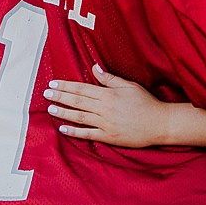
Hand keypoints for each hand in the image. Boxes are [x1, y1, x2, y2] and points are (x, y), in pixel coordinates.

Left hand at [46, 64, 177, 146]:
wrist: (160, 124)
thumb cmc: (146, 103)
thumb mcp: (129, 86)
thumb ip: (109, 78)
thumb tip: (94, 67)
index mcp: (109, 94)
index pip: (82, 88)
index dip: (66, 86)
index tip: (53, 83)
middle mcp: (105, 108)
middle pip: (77, 101)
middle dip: (60, 96)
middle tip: (45, 93)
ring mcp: (106, 123)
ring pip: (79, 116)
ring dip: (63, 112)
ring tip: (50, 108)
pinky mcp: (109, 136)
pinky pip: (88, 134)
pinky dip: (74, 132)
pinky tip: (63, 128)